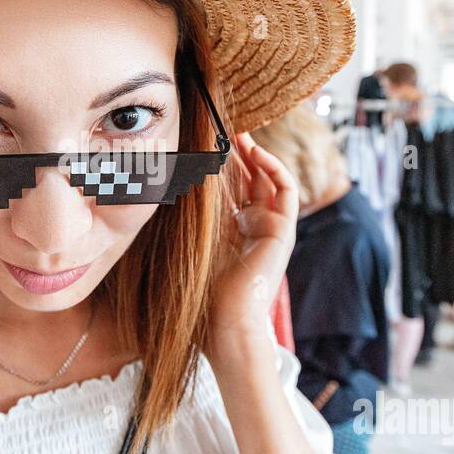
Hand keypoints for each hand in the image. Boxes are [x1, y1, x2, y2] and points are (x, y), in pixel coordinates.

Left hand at [203, 132, 298, 362]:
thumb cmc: (202, 296)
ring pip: (270, 181)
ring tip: (241, 135)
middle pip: (252, 182)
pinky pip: (285, 190)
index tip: (207, 147)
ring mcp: (272, 229)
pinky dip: (274, 167)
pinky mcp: (283, 231)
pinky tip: (256, 152)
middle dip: (240, 156)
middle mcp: (256, 229)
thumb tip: (169, 186)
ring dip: (258, 155)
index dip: (224, 167)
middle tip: (226, 130)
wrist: (225, 322)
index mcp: (236, 234)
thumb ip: (189, 220)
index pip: (233, 191)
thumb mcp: (192, 246)